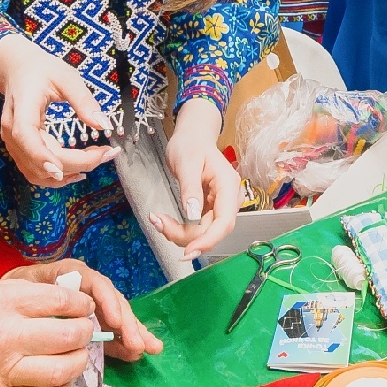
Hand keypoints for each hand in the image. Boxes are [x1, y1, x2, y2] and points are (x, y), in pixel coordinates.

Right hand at [0, 34, 115, 186]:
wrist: (17, 70)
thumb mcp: (66, 77)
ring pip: (36, 173)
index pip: (25, 136)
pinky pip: (35, 172)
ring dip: (67, 174)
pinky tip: (78, 170)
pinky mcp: (20, 150)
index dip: (41, 156)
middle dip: (75, 163)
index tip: (62, 169)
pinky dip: (57, 176)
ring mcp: (13, 144)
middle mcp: (12, 131)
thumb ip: (84, 100)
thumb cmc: (41, 70)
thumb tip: (103, 125)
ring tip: (96, 159)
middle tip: (107, 153)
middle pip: (39, 160)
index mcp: (22, 108)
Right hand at [0, 277, 100, 386]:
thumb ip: (18, 294)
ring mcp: (4, 370)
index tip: (83, 308)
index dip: (80, 305)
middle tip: (84, 332)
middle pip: (68, 337)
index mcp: (1, 303)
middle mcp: (6, 336)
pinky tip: (59, 382)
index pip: (59, 302)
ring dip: (77, 363)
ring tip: (75, 357)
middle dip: (85, 333)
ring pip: (61, 371)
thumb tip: (58, 297)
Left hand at [6, 257, 159, 359]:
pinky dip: (125, 341)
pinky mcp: (92, 322)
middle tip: (137, 343)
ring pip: (116, 315)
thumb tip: (62, 312)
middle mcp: (83, 288)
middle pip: (111, 300)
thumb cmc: (9, 294)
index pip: (93, 283)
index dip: (107, 301)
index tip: (114, 321)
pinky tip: (139, 352)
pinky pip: (112, 330)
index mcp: (67, 275)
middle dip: (127, 322)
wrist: (1, 304)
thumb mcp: (19, 290)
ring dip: (134, 331)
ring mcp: (90, 306)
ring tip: (151, 348)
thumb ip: (39, 295)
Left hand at [154, 97, 239, 254]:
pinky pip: (197, 227)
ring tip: (158, 220)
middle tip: (159, 224)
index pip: (225, 222)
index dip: (208, 240)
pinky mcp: (208, 208)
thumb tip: (192, 216)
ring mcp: (218, 205)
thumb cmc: (190, 144)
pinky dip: (180, 229)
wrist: (192, 135)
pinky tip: (165, 222)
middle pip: (212, 231)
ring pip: (203, 232)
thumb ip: (190, 190)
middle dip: (186, 236)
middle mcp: (227, 199)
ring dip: (180, 233)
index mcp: (227, 186)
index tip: (188, 251)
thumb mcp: (186, 163)